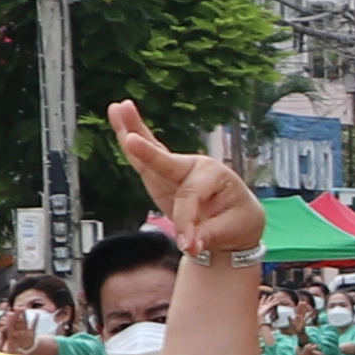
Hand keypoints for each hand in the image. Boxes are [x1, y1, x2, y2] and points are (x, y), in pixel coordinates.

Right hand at [108, 100, 270, 258]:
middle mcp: (194, 166)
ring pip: (151, 151)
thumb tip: (190, 244)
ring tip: (118, 108)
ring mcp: (176, 169)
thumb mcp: (231, 230)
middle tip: (132, 141)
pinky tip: (118, 119)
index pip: (190, 198)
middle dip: (148, 152)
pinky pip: (143, 160)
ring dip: (132, 131)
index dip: (187, 223)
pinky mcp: (161, 176)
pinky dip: (129, 142)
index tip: (189, 246)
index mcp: (214, 175)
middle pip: (166, 159)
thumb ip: (208, 235)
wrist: (236, 219)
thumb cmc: (237, 220)